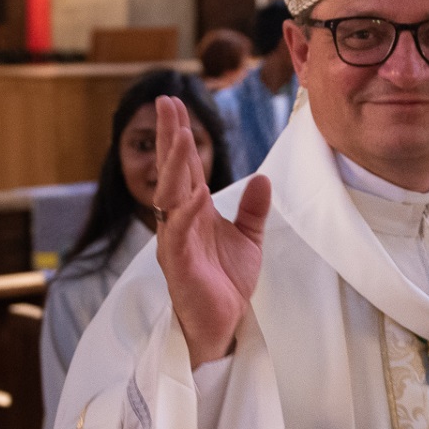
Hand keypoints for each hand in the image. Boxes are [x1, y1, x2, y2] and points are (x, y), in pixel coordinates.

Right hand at [154, 96, 272, 364]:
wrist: (224, 325)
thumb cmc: (227, 283)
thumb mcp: (248, 239)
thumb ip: (252, 209)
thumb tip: (263, 179)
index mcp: (193, 211)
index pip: (183, 167)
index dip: (177, 135)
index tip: (174, 103)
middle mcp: (178, 221)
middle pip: (171, 172)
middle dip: (168, 138)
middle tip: (165, 103)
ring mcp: (175, 241)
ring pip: (170, 197)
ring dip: (175, 166)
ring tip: (179, 136)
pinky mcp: (180, 265)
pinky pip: (179, 235)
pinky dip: (185, 214)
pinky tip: (194, 195)